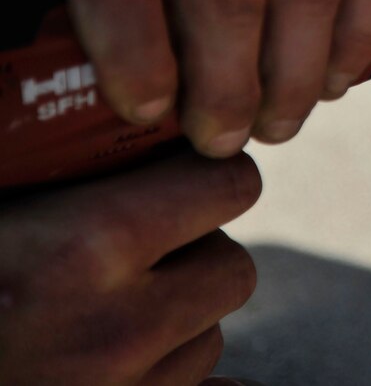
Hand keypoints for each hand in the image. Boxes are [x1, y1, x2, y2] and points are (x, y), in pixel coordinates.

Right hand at [0, 151, 261, 384]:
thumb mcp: (8, 205)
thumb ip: (81, 173)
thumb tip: (161, 124)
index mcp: (92, 244)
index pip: (229, 184)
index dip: (212, 172)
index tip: (188, 173)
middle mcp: (120, 329)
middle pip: (234, 267)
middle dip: (199, 253)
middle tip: (142, 248)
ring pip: (211, 337)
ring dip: (178, 321)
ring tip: (105, 309)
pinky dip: (170, 377)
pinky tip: (128, 364)